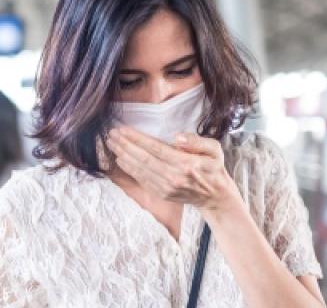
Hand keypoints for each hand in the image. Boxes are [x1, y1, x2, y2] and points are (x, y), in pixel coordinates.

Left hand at [105, 127, 239, 212]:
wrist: (215, 196)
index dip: (136, 139)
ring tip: (111, 144)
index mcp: (186, 164)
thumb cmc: (213, 168)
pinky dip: (129, 169)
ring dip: (122, 156)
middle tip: (111, 134)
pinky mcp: (161, 193)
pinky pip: (141, 179)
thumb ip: (198, 142)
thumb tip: (177, 137)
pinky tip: (120, 159)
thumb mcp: (215, 150)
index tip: (123, 129)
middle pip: (143, 159)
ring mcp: (166, 187)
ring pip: (139, 169)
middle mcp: (173, 177)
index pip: (155, 148)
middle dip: (124, 145)